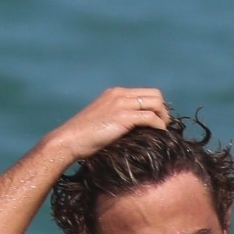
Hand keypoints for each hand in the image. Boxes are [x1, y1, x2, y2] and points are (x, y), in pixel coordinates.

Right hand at [44, 88, 170, 164]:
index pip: (145, 93)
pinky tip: (159, 135)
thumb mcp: (102, 123)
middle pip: (155, 94)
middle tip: (163, 128)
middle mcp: (119, 94)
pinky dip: (159, 126)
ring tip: (163, 132)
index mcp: (115, 93)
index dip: (157, 107)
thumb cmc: (83, 138)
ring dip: (164, 118)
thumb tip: (133, 132)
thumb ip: (117, 120)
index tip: (159, 123)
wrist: (69, 140)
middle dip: (163, 111)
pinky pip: (150, 117)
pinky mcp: (123, 117)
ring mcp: (121, 104)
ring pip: (156, 103)